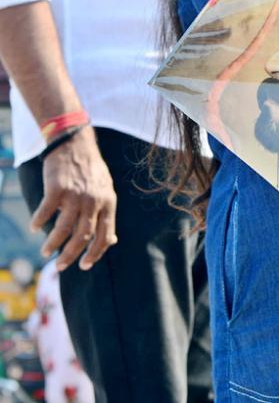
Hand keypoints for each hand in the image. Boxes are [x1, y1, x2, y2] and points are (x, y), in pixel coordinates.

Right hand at [31, 127, 117, 270]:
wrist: (75, 143)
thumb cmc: (90, 170)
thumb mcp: (106, 191)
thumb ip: (106, 214)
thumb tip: (112, 240)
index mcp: (108, 202)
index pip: (105, 235)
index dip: (95, 253)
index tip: (84, 265)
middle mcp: (94, 201)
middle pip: (83, 236)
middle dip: (71, 255)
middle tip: (60, 266)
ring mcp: (76, 195)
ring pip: (64, 228)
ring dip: (53, 244)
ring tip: (46, 252)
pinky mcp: (57, 188)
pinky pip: (46, 212)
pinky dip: (39, 222)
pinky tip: (34, 227)